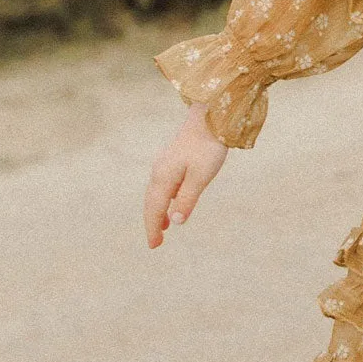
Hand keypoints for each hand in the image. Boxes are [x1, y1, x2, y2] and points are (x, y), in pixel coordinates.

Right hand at [144, 102, 228, 248]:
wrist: (211, 116)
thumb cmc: (208, 146)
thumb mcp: (200, 177)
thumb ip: (187, 200)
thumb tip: (175, 222)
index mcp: (163, 177)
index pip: (154, 209)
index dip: (153, 228)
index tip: (155, 246)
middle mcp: (159, 170)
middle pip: (151, 202)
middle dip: (152, 222)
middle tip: (156, 243)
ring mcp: (165, 163)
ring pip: (156, 193)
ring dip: (157, 210)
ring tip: (163, 227)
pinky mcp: (173, 158)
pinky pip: (162, 184)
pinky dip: (163, 198)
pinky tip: (172, 202)